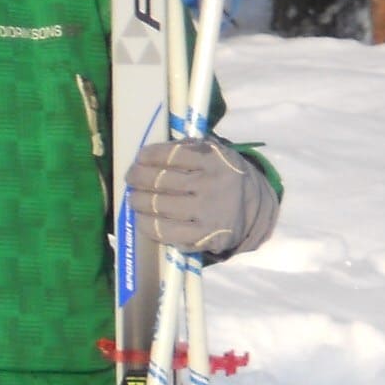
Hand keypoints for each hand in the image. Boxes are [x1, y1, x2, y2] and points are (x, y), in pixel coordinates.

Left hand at [124, 136, 278, 259]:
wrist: (254, 207)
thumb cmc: (222, 176)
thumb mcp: (214, 153)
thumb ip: (187, 148)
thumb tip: (148, 155)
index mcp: (214, 159)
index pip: (171, 155)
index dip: (148, 156)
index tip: (139, 159)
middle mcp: (211, 184)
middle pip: (159, 181)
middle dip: (137, 179)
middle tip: (131, 179)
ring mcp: (207, 212)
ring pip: (158, 206)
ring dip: (138, 202)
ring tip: (134, 199)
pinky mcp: (203, 236)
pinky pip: (165, 231)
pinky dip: (147, 225)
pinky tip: (143, 219)